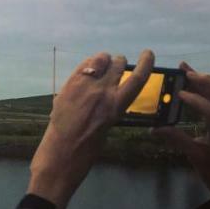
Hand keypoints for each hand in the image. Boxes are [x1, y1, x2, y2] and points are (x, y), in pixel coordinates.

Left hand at [27, 50, 153, 208]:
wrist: (61, 155)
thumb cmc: (88, 149)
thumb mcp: (108, 126)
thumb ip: (110, 107)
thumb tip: (111, 95)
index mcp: (116, 106)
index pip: (137, 78)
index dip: (145, 63)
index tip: (148, 54)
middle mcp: (101, 92)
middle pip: (116, 65)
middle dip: (118, 63)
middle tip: (117, 65)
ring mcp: (82, 87)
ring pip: (97, 61)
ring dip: (103, 61)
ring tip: (101, 65)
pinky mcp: (66, 86)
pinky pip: (80, 68)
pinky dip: (87, 66)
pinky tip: (87, 70)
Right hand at [153, 62, 209, 206]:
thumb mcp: (194, 157)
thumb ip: (176, 139)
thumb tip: (153, 128)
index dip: (198, 101)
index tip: (180, 93)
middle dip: (207, 82)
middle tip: (186, 72)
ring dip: (207, 81)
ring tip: (187, 70)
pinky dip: (208, 87)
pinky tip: (193, 79)